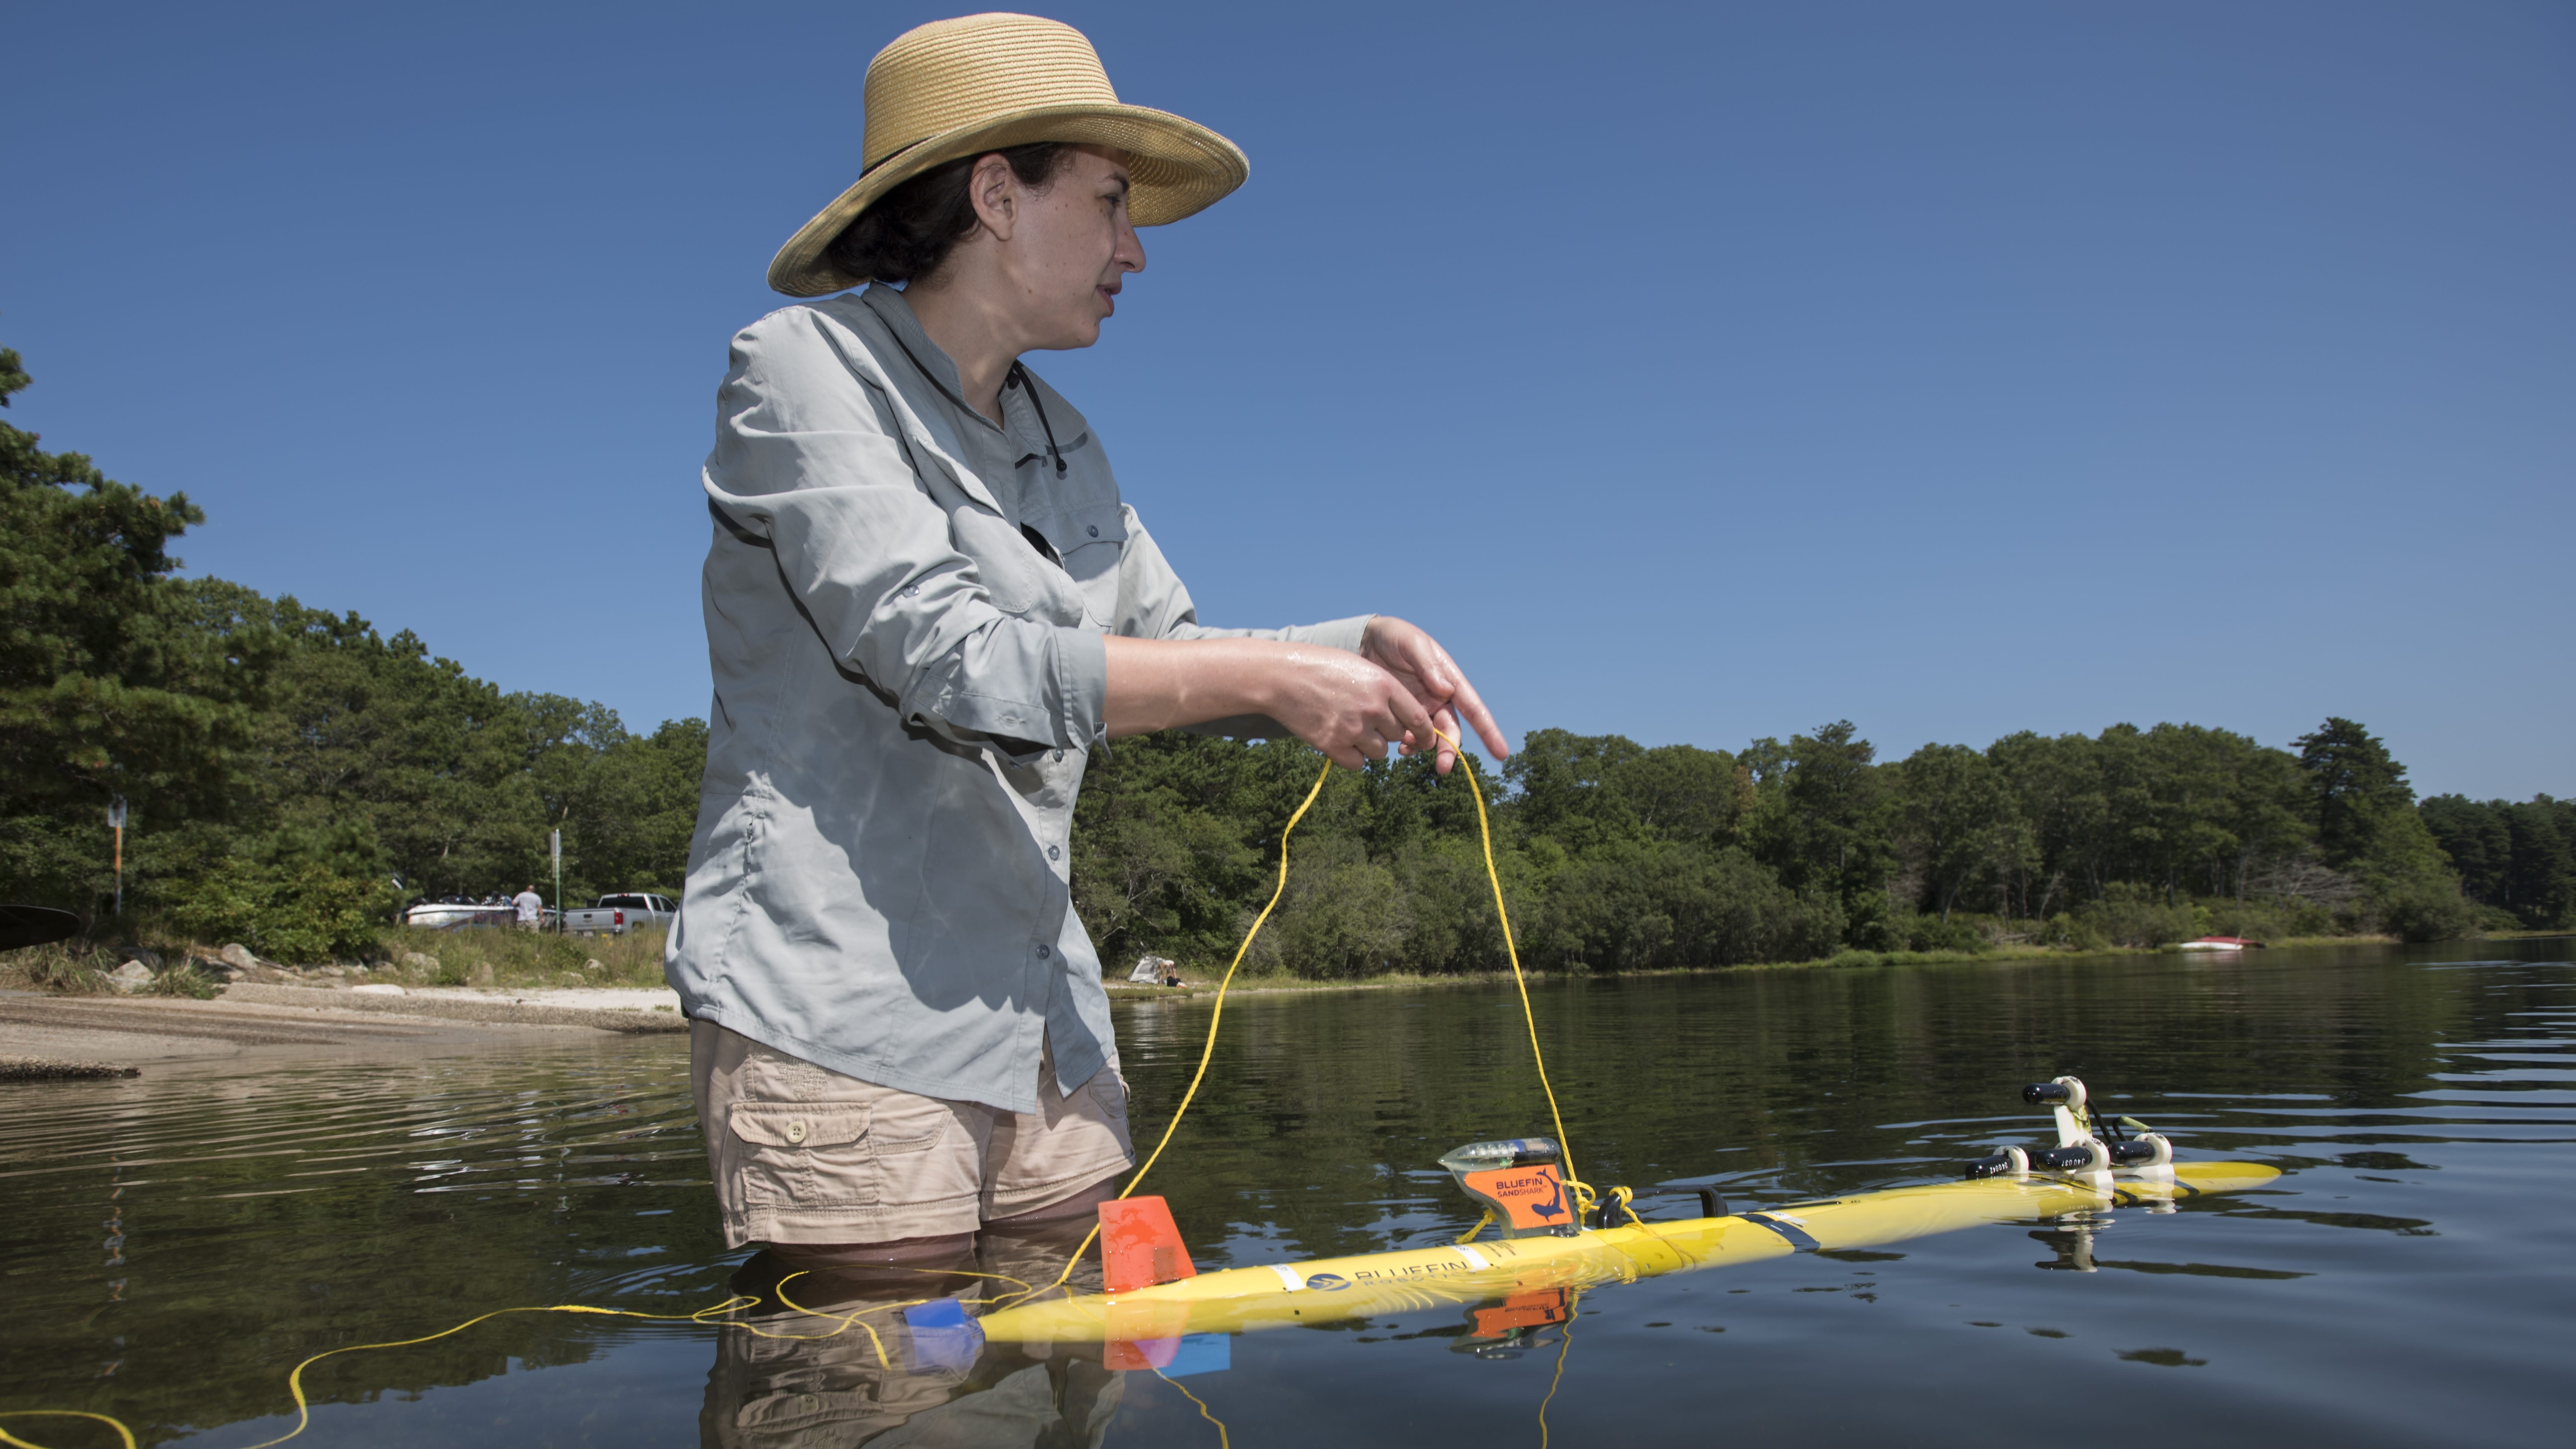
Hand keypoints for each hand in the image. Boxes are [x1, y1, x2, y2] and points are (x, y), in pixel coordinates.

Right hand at [1257, 645, 1438, 770]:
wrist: (1281, 676)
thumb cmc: (1321, 667)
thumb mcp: (1360, 667)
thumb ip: (1384, 691)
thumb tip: (1403, 718)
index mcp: (1384, 685)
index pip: (1417, 718)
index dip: (1425, 731)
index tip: (1426, 738)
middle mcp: (1373, 708)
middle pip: (1398, 735)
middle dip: (1388, 731)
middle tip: (1367, 720)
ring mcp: (1353, 729)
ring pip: (1380, 751)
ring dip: (1371, 744)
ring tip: (1350, 727)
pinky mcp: (1333, 746)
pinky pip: (1358, 763)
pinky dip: (1353, 756)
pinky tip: (1340, 740)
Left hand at [1359, 616, 1508, 773]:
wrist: (1365, 641)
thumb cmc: (1394, 637)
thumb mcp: (1411, 644)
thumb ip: (1428, 665)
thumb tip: (1447, 690)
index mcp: (1450, 680)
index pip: (1474, 709)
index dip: (1488, 731)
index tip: (1501, 753)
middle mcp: (1440, 698)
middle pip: (1451, 730)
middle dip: (1449, 750)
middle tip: (1442, 767)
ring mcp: (1421, 709)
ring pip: (1431, 738)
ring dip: (1424, 748)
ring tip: (1406, 748)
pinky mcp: (1403, 715)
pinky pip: (1411, 737)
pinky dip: (1408, 745)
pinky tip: (1399, 746)